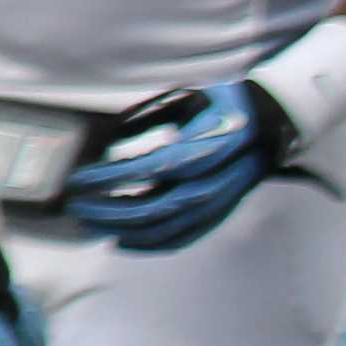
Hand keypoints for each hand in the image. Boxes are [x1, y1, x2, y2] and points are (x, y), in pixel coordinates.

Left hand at [62, 80, 305, 251]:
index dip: (110, 178)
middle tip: (76, 207)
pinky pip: (181, 238)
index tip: (78, 179)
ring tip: (92, 225)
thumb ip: (147, 118)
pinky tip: (123, 242)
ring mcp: (216, 202)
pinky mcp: (217, 213)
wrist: (269, 125)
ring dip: (123, 231)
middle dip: (108, 212)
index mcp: (204, 149)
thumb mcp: (184, 100)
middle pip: (153, 209)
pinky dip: (150, 244)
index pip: (149, 169)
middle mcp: (212, 182)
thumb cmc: (221, 107)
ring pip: (165, 229)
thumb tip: (106, 137)